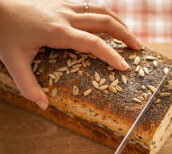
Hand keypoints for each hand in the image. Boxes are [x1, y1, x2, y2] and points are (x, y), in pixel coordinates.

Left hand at [0, 0, 142, 109]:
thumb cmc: (3, 32)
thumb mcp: (12, 61)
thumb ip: (28, 86)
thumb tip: (45, 106)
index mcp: (57, 31)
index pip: (92, 42)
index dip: (111, 55)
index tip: (125, 67)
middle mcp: (66, 16)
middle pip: (105, 21)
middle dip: (126, 35)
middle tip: (139, 48)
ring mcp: (66, 6)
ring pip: (101, 10)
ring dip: (120, 23)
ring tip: (132, 36)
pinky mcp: (64, 3)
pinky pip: (92, 7)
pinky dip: (107, 16)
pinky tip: (111, 26)